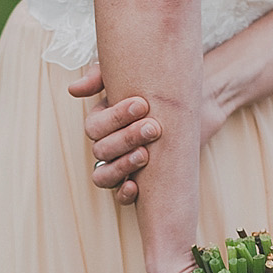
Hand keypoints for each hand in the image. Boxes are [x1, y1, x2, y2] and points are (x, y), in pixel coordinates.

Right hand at [69, 61, 224, 203]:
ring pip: (104, 176)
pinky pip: (121, 196)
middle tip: (154, 128)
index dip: (115, 117)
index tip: (143, 104)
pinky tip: (135, 185)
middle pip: (102, 150)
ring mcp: (122, 165)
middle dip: (126, 138)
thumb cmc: (160, 86)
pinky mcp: (140, 181)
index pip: (95, 127)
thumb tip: (74, 90)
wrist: (198, 102)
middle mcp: (109, 146)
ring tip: (145, 155)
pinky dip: (124, 193)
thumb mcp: (132, 76)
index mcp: (103, 123)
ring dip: (121, 166)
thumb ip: (100, 77)